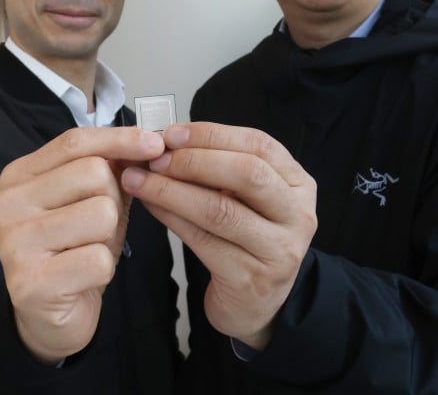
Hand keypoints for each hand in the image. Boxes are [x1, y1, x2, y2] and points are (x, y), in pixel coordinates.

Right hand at [0, 126, 164, 362]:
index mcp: (17, 177)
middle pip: (93, 173)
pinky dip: (104, 268)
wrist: (51, 316)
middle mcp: (7, 204)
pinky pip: (99, 258)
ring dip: (109, 236)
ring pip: (101, 214)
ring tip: (89, 250)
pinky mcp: (31, 282)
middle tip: (98, 227)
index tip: (156, 144)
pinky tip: (84, 277)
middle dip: (113, 199)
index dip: (119, 139)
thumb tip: (148, 143)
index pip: (74, 142)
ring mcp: (14, 244)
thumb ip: (110, 168)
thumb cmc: (74, 249)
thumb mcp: (91, 200)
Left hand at [121, 122, 316, 350]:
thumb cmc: (246, 239)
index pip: (258, 145)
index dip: (212, 135)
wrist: (257, 303)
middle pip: (247, 174)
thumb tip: (164, 140)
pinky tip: (149, 205)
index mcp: (298, 184)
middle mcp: (297, 215)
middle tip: (156, 158)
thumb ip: (219, 168)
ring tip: (139, 179)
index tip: (171, 133)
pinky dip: (171, 218)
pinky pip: (203, 241)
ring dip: (172, 190)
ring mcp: (277, 250)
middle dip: (194, 160)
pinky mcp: (249, 278)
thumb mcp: (247, 198)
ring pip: (220, 210)